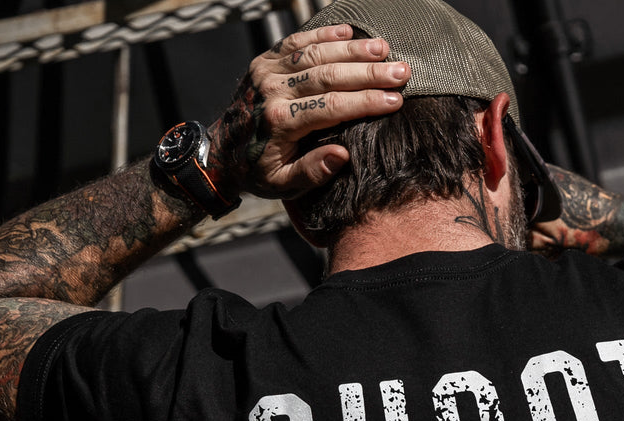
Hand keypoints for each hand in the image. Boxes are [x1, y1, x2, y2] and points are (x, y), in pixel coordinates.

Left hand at [207, 24, 409, 200]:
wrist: (221, 154)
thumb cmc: (258, 173)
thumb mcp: (283, 185)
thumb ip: (312, 172)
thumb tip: (343, 156)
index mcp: (279, 122)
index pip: (331, 106)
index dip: (366, 102)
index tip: (396, 100)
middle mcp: (271, 90)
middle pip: (328, 74)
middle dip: (368, 72)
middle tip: (402, 72)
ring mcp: (266, 71)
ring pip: (315, 53)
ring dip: (352, 49)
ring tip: (385, 49)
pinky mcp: (263, 60)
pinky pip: (296, 42)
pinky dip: (323, 34)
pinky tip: (349, 32)